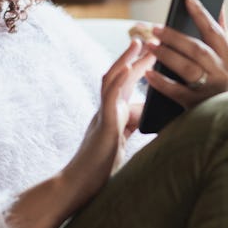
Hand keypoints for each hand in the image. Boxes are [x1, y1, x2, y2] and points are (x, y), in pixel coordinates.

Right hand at [60, 39, 154, 206]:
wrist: (77, 187)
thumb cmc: (98, 171)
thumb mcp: (119, 144)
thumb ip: (128, 129)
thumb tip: (145, 118)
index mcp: (110, 116)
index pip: (125, 87)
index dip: (137, 70)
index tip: (150, 54)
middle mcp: (104, 111)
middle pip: (118, 77)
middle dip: (133, 58)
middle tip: (148, 40)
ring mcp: (102, 116)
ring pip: (112, 81)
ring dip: (126, 60)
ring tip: (139, 44)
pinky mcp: (103, 125)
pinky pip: (109, 98)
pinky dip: (119, 80)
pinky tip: (129, 68)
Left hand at [145, 0, 227, 108]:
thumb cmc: (222, 83)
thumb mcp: (227, 60)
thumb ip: (221, 34)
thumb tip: (220, 4)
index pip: (213, 30)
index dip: (201, 12)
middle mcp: (223, 72)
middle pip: (197, 49)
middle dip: (175, 37)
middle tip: (155, 28)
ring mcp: (211, 90)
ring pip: (187, 68)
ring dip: (167, 55)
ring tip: (150, 45)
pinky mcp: (198, 106)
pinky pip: (177, 91)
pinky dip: (161, 82)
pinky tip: (148, 73)